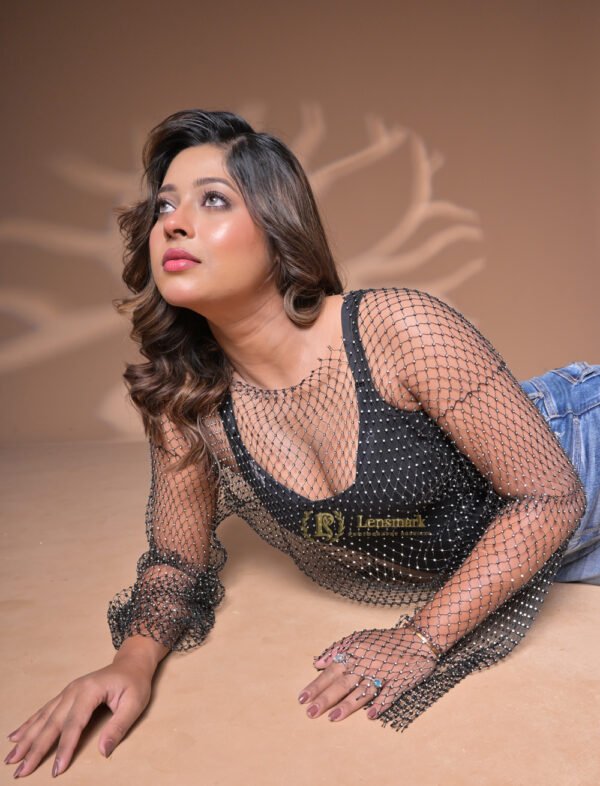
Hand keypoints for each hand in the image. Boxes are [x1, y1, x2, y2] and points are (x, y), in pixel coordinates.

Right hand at [4, 659, 151, 777]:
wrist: (132, 662)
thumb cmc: (135, 682)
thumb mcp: (134, 704)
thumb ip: (118, 727)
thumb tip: (103, 751)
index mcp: (90, 691)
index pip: (74, 724)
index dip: (64, 747)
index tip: (56, 768)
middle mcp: (74, 690)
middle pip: (52, 723)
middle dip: (35, 749)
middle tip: (21, 771)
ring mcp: (67, 691)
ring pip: (43, 718)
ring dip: (26, 739)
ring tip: (11, 758)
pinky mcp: (66, 695)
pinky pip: (44, 711)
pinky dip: (29, 725)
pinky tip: (16, 736)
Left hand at [297, 626, 437, 722]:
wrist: (416, 639)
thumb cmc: (385, 641)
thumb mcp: (358, 639)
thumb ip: (337, 650)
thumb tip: (317, 663)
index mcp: (354, 654)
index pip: (331, 672)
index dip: (317, 685)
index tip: (302, 698)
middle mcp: (366, 665)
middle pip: (343, 683)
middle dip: (326, 698)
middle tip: (311, 712)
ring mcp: (383, 674)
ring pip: (362, 691)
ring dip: (348, 705)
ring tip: (334, 717)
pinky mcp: (399, 682)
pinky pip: (389, 694)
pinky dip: (380, 704)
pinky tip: (371, 715)